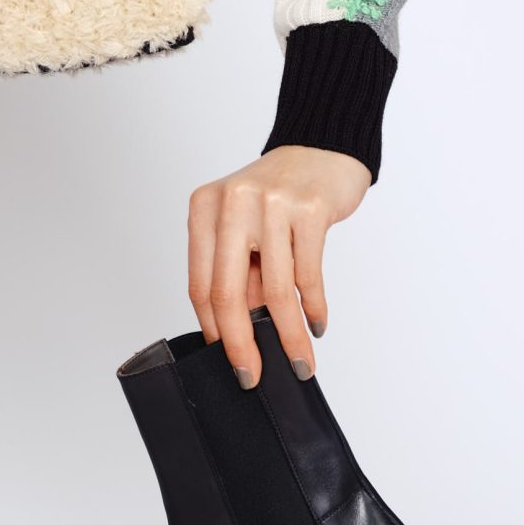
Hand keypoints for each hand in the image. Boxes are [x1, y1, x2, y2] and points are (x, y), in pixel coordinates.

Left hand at [186, 145, 372, 386]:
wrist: (323, 147)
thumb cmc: (281, 193)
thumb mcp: (246, 226)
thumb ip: (241, 273)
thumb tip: (241, 336)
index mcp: (204, 208)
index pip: (200, 284)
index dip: (214, 331)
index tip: (231, 362)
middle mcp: (231, 203)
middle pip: (228, 291)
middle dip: (242, 345)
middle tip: (255, 377)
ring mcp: (270, 204)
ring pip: (274, 290)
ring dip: (289, 336)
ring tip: (299, 362)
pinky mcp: (309, 209)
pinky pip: (308, 274)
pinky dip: (313, 307)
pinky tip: (316, 324)